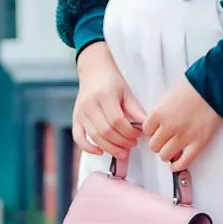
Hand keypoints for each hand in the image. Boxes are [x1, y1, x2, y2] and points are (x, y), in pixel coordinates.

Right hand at [73, 43, 145, 158]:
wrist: (93, 71)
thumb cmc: (112, 82)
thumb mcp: (127, 93)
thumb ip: (135, 111)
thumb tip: (146, 128)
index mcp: (104, 96)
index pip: (117, 121)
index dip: (129, 132)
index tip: (139, 134)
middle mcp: (90, 105)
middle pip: (106, 131)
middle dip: (122, 142)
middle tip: (133, 144)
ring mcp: (81, 113)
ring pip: (95, 137)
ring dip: (110, 148)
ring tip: (123, 152)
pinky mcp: (75, 118)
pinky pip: (79, 137)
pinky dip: (88, 148)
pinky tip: (100, 152)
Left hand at [142, 75, 222, 170]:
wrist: (214, 86)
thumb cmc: (194, 85)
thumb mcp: (169, 94)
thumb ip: (161, 110)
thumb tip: (159, 121)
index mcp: (159, 113)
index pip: (146, 130)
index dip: (151, 131)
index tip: (156, 130)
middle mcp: (168, 127)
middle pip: (153, 145)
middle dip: (158, 143)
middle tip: (164, 140)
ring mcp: (183, 137)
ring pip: (164, 156)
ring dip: (166, 153)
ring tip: (171, 149)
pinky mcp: (198, 143)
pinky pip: (183, 162)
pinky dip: (177, 166)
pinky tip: (176, 164)